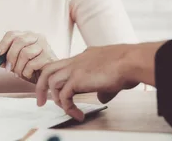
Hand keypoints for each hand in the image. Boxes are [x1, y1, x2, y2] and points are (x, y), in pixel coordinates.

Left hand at [0, 31, 57, 83]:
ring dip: (19, 67)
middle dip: (10, 57)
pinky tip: (30, 75)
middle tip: (8, 69)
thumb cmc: (32, 69)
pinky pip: (32, 64)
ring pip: (25, 53)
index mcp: (27, 36)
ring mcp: (44, 45)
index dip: (2, 45)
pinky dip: (27, 72)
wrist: (49, 78)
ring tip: (21, 73)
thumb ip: (7, 60)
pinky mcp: (49, 56)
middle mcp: (37, 37)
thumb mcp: (17, 63)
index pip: (12, 34)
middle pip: (18, 41)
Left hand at [35, 44, 151, 121]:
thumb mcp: (112, 76)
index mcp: (85, 56)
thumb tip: (101, 97)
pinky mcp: (77, 79)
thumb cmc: (128, 66)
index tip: (59, 90)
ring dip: (55, 99)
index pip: (64, 64)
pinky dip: (68, 108)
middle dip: (41, 86)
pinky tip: (78, 115)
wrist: (130, 61)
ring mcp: (75, 68)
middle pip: (49, 68)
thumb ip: (103, 87)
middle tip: (41, 101)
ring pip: (51, 81)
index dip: (59, 78)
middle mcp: (77, 60)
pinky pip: (64, 96)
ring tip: (66, 111)